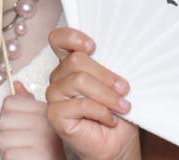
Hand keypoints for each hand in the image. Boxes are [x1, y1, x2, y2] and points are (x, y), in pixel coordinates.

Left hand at [0, 81, 65, 159]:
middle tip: (21, 141)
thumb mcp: (40, 122)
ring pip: (2, 139)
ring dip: (8, 148)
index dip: (10, 115)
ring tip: (23, 151)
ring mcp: (41, 141)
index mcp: (45, 111)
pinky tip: (24, 159)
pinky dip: (12, 159)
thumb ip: (27, 103)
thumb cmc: (46, 148)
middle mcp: (45, 123)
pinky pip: (8, 154)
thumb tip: (16, 84)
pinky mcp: (36, 157)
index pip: (9, 102)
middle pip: (3, 120)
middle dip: (7, 133)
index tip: (21, 125)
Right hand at [46, 28, 139, 159]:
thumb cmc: (116, 110)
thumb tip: (120, 51)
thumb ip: (109, 65)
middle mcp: (59, 77)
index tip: (93, 46)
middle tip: (124, 88)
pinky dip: (101, 112)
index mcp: (70, 64)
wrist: (117, 142)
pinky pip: (79, 104)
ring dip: (107, 95)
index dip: (73, 38)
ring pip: (79, 80)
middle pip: (75, 60)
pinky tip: (110, 119)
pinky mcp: (54, 114)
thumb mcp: (115, 82)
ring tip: (122, 106)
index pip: (58, 39)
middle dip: (105, 75)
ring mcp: (54, 95)